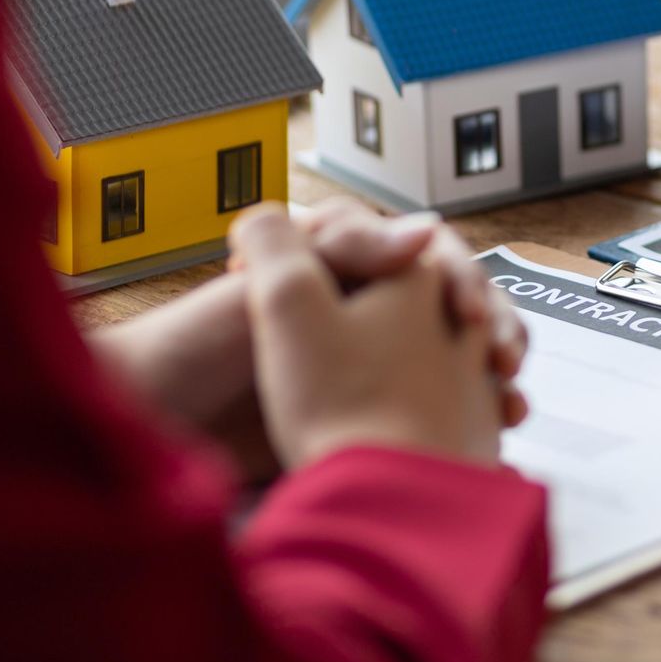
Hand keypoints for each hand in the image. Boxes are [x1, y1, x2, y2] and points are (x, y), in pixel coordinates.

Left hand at [90, 200, 523, 479]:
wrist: (151, 424)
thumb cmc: (196, 346)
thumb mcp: (277, 286)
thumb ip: (346, 250)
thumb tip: (427, 234)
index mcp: (343, 263)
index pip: (429, 255)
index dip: (461, 277)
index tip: (470, 313)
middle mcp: (361, 302)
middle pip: (455, 302)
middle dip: (493, 325)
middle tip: (504, 358)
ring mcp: (365, 358)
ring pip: (455, 353)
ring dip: (489, 370)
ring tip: (509, 401)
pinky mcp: (363, 410)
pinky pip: (436, 403)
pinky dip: (468, 412)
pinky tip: (489, 427)